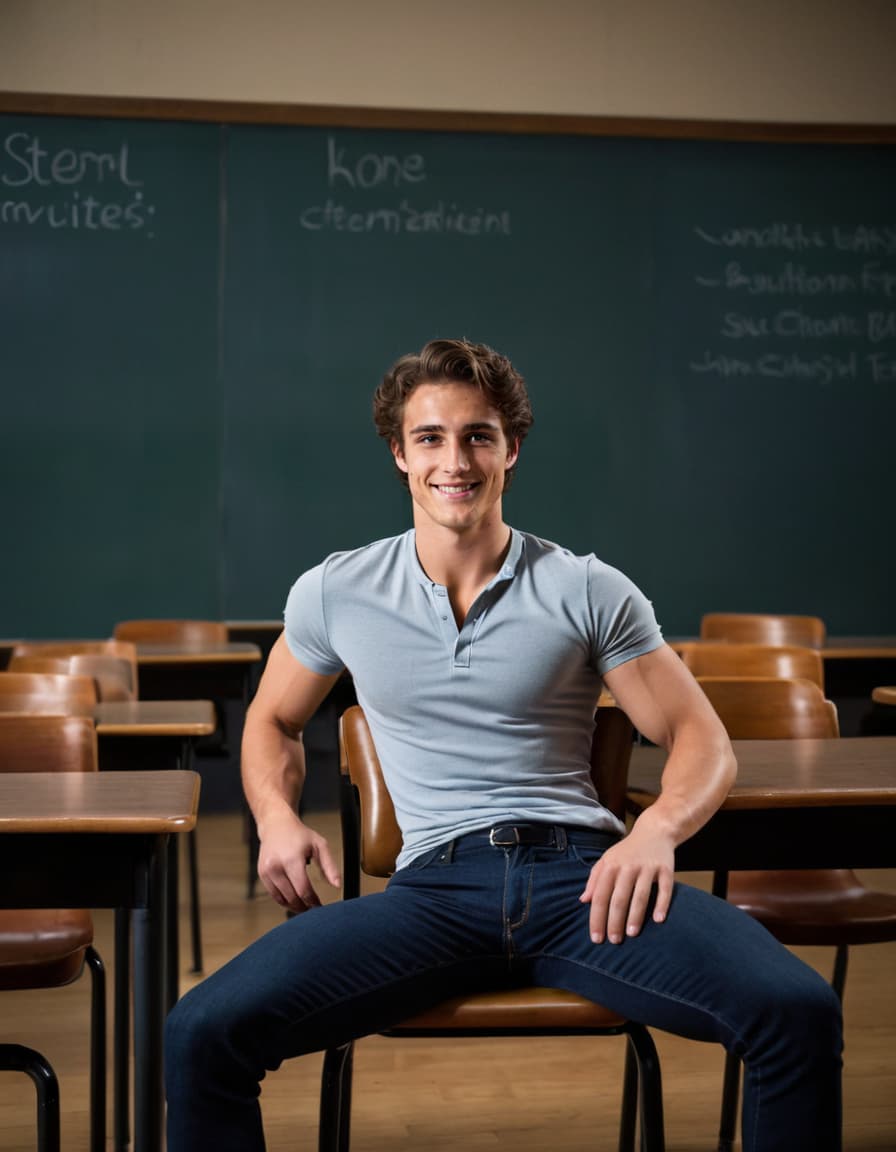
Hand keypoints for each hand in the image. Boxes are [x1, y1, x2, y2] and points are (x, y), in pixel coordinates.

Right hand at [256, 807, 340, 912]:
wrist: (276, 825)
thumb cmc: (300, 835)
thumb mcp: (319, 845)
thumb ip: (329, 866)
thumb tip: (337, 885)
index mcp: (292, 859)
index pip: (303, 889)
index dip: (313, 902)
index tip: (321, 907)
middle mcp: (276, 866)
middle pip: (292, 897)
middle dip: (304, 907)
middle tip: (314, 910)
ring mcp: (266, 871)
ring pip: (282, 899)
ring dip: (294, 906)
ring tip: (305, 907)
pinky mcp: (262, 874)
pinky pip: (274, 894)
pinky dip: (284, 900)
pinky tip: (294, 900)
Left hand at [578, 816, 674, 943]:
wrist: (654, 831)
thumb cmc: (627, 851)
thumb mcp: (607, 860)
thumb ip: (594, 880)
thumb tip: (583, 901)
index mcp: (610, 866)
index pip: (600, 896)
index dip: (596, 918)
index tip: (596, 938)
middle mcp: (628, 866)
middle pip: (619, 898)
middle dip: (614, 922)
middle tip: (614, 941)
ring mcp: (647, 868)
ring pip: (640, 895)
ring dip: (635, 916)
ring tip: (631, 934)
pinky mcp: (666, 869)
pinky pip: (665, 889)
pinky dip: (662, 904)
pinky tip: (658, 919)